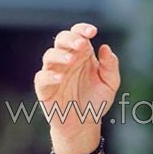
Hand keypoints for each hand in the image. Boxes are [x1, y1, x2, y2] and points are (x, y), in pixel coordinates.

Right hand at [35, 23, 119, 150]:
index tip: (93, 31)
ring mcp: (54, 73)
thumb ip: (110, 65)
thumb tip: (105, 47)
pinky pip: (42, 78)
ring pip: (49, 56)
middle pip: (61, 40)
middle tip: (81, 45)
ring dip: (59, 55)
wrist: (85, 124)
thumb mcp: (110, 83)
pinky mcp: (45, 89)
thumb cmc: (96, 101)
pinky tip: (60, 78)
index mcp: (82, 55)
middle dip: (70, 39)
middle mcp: (67, 61)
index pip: (78, 35)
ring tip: (71, 60)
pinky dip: (49, 76)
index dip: (82, 29)